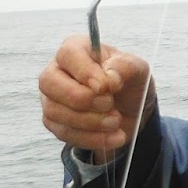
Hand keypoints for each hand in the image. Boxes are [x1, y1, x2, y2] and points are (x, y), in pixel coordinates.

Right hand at [38, 35, 157, 163]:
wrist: (133, 111)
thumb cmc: (130, 82)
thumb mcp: (138, 70)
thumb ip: (126, 67)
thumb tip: (109, 79)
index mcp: (77, 49)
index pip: (68, 54)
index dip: (85, 72)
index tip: (106, 87)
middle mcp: (57, 71)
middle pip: (49, 82)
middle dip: (82, 99)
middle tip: (110, 105)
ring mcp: (52, 97)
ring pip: (54, 111)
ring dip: (90, 122)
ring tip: (116, 122)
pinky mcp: (55, 122)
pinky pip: (63, 132)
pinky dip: (92, 138)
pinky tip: (115, 137)